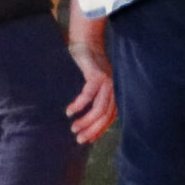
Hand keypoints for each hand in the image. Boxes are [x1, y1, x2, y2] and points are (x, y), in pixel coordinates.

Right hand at [66, 11, 115, 142]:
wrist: (87, 44)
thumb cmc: (89, 68)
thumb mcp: (95, 86)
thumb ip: (96, 99)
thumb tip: (87, 122)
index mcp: (115, 93)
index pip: (110, 118)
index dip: (100, 130)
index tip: (88, 140)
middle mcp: (115, 89)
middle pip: (106, 116)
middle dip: (92, 130)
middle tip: (79, 139)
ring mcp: (108, 82)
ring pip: (99, 108)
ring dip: (86, 121)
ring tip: (74, 128)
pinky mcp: (98, 76)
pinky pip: (89, 95)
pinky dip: (79, 105)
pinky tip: (70, 111)